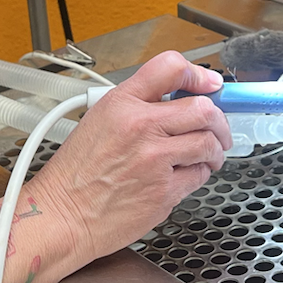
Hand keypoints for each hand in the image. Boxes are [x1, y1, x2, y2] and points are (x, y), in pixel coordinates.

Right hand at [39, 52, 230, 259]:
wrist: (63, 215)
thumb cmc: (75, 174)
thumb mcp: (97, 120)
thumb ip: (135, 105)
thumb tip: (174, 99)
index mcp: (121, 104)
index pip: (170, 68)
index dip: (198, 73)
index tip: (210, 84)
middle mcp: (140, 127)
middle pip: (203, 110)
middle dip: (219, 120)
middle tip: (218, 128)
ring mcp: (155, 160)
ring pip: (208, 144)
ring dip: (214, 150)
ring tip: (208, 155)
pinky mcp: (164, 192)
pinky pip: (199, 175)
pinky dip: (199, 174)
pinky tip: (185, 174)